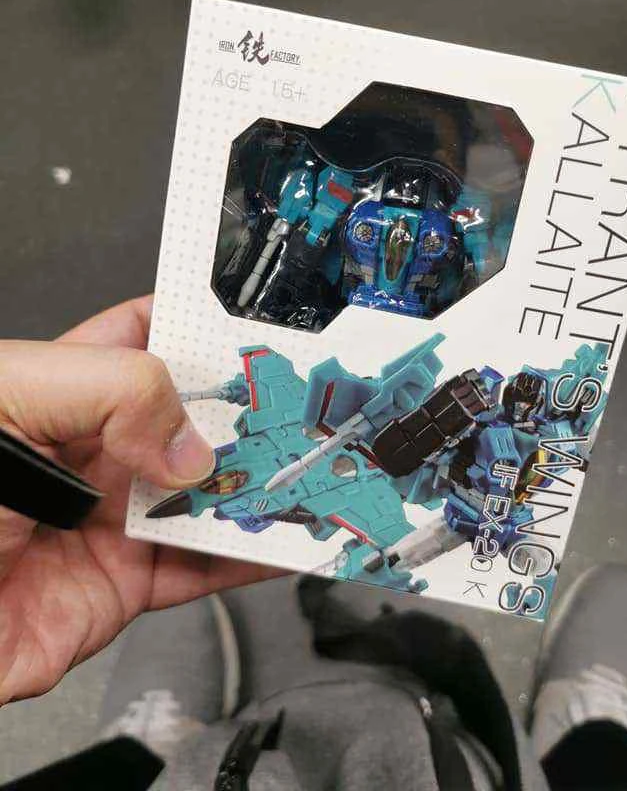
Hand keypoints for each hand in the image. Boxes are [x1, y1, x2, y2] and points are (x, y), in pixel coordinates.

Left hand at [0, 296, 277, 704]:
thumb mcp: (8, 402)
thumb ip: (109, 390)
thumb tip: (187, 436)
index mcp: (66, 388)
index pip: (148, 338)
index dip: (203, 328)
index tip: (259, 330)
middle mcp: (98, 451)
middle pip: (193, 422)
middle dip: (248, 413)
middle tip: (301, 408)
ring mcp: (115, 518)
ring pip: (209, 495)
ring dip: (261, 485)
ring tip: (310, 469)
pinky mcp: (124, 585)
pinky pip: (203, 570)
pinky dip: (252, 559)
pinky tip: (284, 539)